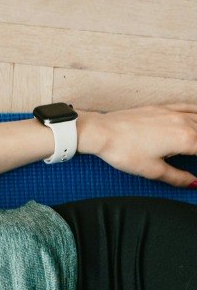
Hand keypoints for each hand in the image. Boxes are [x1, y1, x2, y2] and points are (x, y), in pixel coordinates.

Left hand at [79, 103, 196, 187]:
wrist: (102, 132)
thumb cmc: (124, 151)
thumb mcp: (152, 170)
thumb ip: (177, 177)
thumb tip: (193, 183)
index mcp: (186, 140)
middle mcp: (184, 123)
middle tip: (192, 155)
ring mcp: (173, 112)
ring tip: (194, 144)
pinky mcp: (163, 107)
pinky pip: (188, 106)